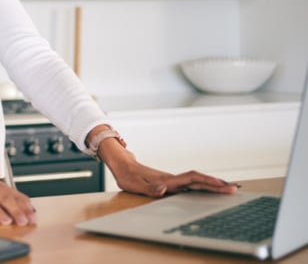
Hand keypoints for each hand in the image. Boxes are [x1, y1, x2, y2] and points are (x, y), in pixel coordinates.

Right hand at [0, 170, 36, 225]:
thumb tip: (33, 211)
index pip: (17, 198)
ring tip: (6, 221)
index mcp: (2, 189)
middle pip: (6, 200)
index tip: (33, 220)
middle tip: (23, 222)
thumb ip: (16, 199)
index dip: (26, 209)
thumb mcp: (0, 190)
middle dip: (16, 211)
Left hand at [100, 143, 238, 196]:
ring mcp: (173, 181)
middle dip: (216, 185)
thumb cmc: (127, 176)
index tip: (221, 185)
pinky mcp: (171, 184)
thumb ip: (149, 188)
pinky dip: (203, 187)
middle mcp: (173, 179)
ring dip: (212, 185)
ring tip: (228, 189)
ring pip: (196, 182)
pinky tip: (209, 191)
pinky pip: (191, 185)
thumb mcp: (134, 184)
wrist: (122, 165)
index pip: (191, 179)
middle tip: (234, 189)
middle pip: (198, 180)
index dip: (207, 181)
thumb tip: (164, 190)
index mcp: (167, 180)